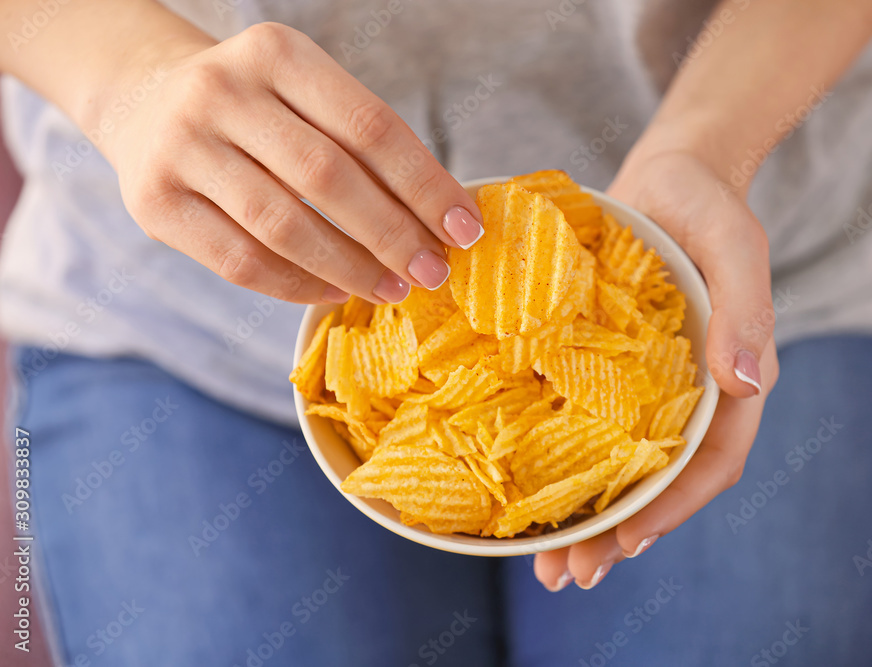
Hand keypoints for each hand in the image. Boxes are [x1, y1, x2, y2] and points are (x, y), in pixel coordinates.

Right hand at [100, 22, 482, 303]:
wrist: (144, 101)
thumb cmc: (254, 108)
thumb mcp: (304, 95)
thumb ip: (362, 145)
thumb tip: (440, 220)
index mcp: (276, 53)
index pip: (369, 126)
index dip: (425, 184)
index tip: (465, 229)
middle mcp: (222, 91)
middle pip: (328, 177)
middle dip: (393, 233)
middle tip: (434, 271)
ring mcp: (180, 146)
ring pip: (283, 226)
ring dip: (351, 267)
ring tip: (394, 289)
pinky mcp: (154, 202)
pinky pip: (241, 261)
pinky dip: (298, 285)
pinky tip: (336, 291)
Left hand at [534, 151, 778, 590]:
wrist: (670, 173)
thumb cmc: (707, 202)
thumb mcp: (733, 243)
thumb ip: (745, 308)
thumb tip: (746, 382)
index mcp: (727, 378)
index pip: (710, 461)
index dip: (673, 507)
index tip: (627, 541)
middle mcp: (687, 394)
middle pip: (660, 482)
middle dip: (619, 533)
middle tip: (571, 578)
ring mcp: (646, 386)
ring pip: (621, 466)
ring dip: (588, 517)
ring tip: (546, 566)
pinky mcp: (607, 368)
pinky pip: (587, 426)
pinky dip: (563, 464)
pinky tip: (527, 491)